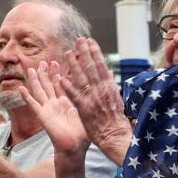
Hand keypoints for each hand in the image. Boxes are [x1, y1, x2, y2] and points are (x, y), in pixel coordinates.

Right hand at [18, 61, 88, 160]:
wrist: (75, 148)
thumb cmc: (83, 135)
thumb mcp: (87, 113)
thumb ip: (88, 100)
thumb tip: (99, 88)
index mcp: (66, 103)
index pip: (61, 84)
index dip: (58, 73)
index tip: (57, 62)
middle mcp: (56, 104)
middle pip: (48, 85)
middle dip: (45, 73)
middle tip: (43, 62)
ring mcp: (48, 109)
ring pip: (39, 91)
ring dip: (35, 80)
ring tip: (30, 69)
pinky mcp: (42, 115)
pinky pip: (33, 104)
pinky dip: (26, 97)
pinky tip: (21, 88)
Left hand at [59, 38, 131, 155]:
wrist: (116, 137)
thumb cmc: (117, 120)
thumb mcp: (117, 100)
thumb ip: (109, 87)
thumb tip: (108, 74)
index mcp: (110, 87)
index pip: (102, 66)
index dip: (95, 53)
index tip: (90, 41)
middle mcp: (101, 90)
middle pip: (92, 68)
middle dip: (84, 53)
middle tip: (78, 40)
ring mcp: (92, 99)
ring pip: (81, 78)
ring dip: (73, 65)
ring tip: (66, 53)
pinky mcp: (84, 109)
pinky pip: (74, 96)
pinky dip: (68, 87)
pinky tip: (61, 78)